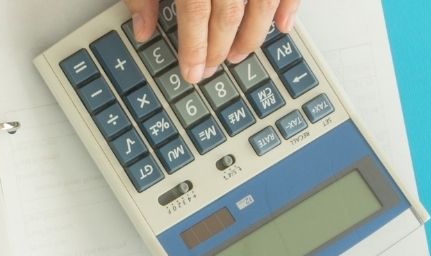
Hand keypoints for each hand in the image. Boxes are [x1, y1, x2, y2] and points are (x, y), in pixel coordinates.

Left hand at [125, 0, 301, 83]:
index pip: (196, 17)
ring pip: (262, 3)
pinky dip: (290, 6)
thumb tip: (141, 30)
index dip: (194, 49)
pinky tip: (284, 27)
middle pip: (229, 15)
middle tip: (211, 69)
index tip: (192, 73)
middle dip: (220, 48)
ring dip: (253, 34)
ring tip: (238, 54)